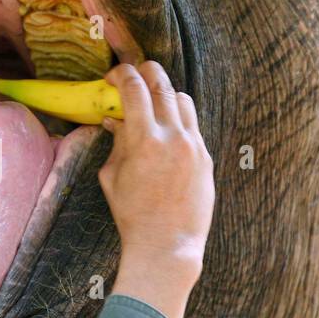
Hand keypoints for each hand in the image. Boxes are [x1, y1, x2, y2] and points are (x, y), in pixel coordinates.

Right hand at [99, 62, 213, 317]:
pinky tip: (166, 134)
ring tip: (151, 107)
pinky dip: (177, 121)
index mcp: (144, 140)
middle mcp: (173, 136)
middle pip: (162, 83)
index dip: (121, 74)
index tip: (112, 76)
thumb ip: (116, 142)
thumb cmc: (132, 215)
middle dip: (145, 72)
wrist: (168, 245)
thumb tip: (114, 119)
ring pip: (182, 99)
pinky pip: (192, 125)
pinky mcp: (206, 157)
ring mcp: (194, 146)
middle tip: (133, 76)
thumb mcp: (112, 176)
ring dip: (164, 95)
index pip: (134, 87)